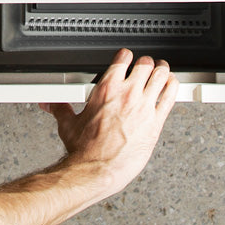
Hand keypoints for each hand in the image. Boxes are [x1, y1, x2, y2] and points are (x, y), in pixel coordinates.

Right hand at [44, 48, 177, 196]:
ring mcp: (143, 106)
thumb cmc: (85, 149)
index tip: (128, 59)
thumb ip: (60, 109)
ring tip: (163, 72)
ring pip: (161, 76)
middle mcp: (127, 94)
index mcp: (106, 89)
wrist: (97, 169)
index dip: (127, 56)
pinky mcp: (156, 121)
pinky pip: (170, 96)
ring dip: (163, 71)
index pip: (123, 59)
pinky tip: (172, 87)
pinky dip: (173, 86)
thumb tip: (51, 105)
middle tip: (147, 66)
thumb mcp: (68, 124)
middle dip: (147, 63)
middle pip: (146, 64)